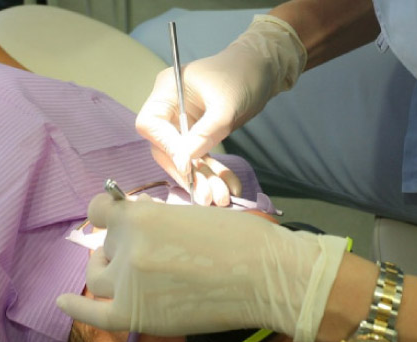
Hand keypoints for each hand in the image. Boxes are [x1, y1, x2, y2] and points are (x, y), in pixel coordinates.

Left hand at [56, 193, 346, 341]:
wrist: (266, 276)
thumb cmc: (241, 239)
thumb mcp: (190, 212)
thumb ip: (155, 222)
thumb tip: (137, 233)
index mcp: (139, 215)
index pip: (100, 211)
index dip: (108, 217)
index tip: (116, 222)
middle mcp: (126, 245)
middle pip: (104, 247)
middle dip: (118, 249)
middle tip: (148, 257)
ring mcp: (127, 282)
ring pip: (98, 277)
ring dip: (109, 274)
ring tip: (131, 277)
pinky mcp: (134, 314)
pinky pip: (93, 313)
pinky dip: (75, 308)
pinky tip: (62, 302)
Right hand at [135, 15, 305, 202]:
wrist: (265, 68)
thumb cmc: (243, 74)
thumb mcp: (226, 104)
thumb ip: (205, 132)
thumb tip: (184, 162)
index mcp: (167, 91)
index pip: (151, 124)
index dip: (166, 146)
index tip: (187, 165)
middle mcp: (169, 108)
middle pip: (165, 147)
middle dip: (187, 172)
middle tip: (206, 195)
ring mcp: (182, 122)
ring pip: (184, 157)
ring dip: (202, 178)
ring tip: (220, 198)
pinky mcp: (197, 133)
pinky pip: (200, 157)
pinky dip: (213, 172)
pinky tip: (228, 186)